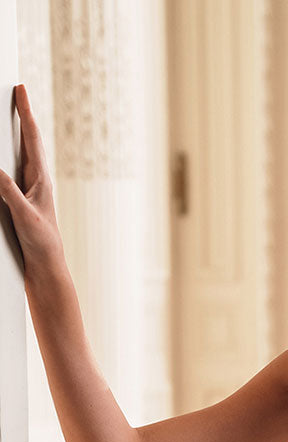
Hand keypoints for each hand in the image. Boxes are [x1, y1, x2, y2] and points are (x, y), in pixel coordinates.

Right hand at [0, 83, 63, 269]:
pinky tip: (4, 157)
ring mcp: (30, 190)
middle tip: (17, 93)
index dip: (26, 112)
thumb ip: (8, 192)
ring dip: (16, 134)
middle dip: (22, 116)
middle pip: (28, 141)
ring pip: (21, 155)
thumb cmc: (41, 244)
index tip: (20, 89)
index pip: (32, 138)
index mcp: (41, 179)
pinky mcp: (22, 201)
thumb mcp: (23, 216)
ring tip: (12, 115)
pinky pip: (11, 172)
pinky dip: (6, 158)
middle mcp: (37, 181)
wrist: (46, 269)